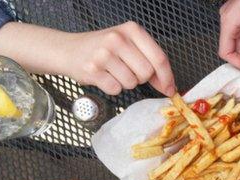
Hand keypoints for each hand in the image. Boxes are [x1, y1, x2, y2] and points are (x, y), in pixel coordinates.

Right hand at [0, 21, 174, 95]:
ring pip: (131, 83)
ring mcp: (104, 54)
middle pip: (146, 73)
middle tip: (127, 71)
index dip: (167, 77)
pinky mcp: (92, 70)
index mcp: (131, 30)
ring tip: (113, 72)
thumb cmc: (103, 49)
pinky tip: (104, 77)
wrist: (69, 50)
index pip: (159, 58)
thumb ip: (150, 62)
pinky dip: (112, 88)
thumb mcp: (128, 46)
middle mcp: (117, 39)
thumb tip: (169, 87)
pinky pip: (115, 89)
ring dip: (125, 83)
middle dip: (140, 78)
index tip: (170, 89)